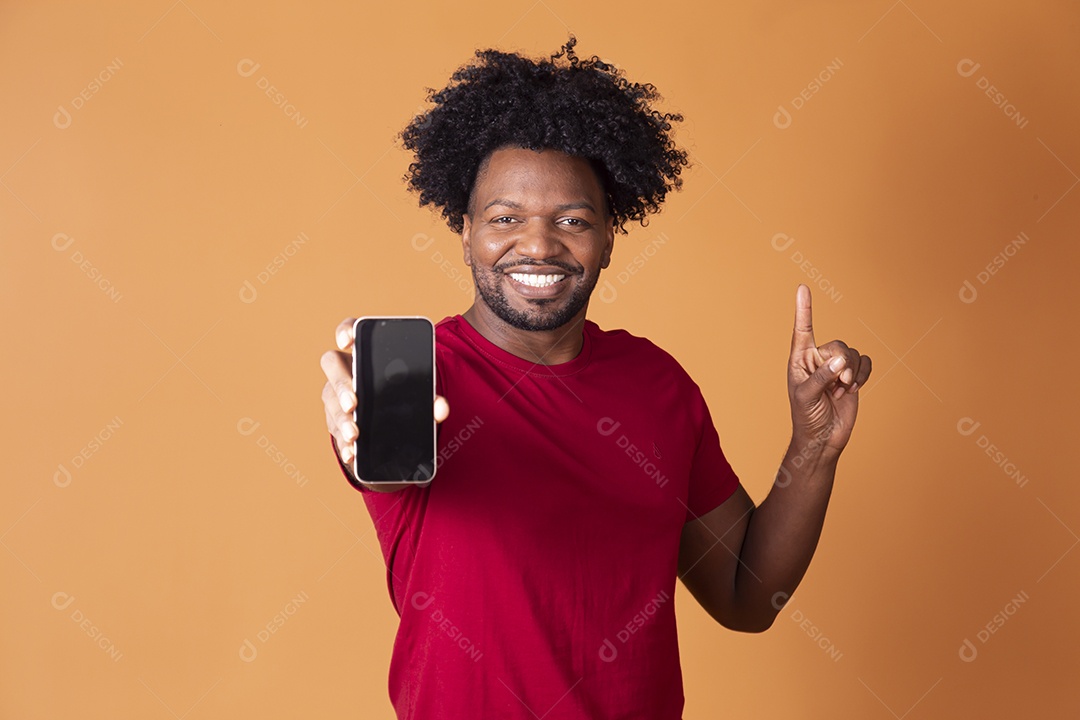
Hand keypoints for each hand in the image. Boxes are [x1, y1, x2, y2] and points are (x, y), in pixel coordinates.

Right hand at [320, 317, 449, 466]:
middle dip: (341, 385)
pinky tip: (352, 452)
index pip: (350, 329)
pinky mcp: (336, 420)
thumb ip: (430, 397)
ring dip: (342, 419)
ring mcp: (336, 395)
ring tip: (355, 435)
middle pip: (332, 365)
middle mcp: (345, 369)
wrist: (393, 420)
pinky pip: (335, 429)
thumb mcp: (419, 392)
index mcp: (365, 352)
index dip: (346, 330)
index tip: (348, 341)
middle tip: (354, 403)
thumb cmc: (404, 394)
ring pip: (331, 401)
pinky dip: (343, 442)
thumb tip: (441, 408)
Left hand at [787, 285, 870, 460]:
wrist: (823, 438)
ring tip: (841, 391)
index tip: (802, 287)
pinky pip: (865, 361)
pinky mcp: (852, 375)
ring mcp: (835, 367)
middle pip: (837, 345)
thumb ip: (821, 377)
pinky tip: (853, 388)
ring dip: (852, 373)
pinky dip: (863, 373)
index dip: (804, 309)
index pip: (803, 329)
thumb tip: (839, 361)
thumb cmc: (806, 417)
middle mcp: (817, 359)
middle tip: (838, 384)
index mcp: (800, 359)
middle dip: (842, 364)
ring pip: (852, 353)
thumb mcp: (807, 396)